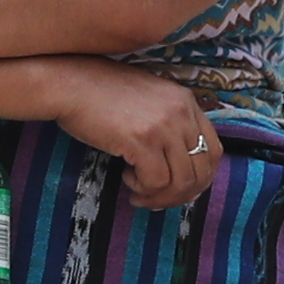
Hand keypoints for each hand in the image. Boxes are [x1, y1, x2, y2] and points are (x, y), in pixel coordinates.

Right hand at [50, 60, 220, 210]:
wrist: (69, 84)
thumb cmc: (102, 94)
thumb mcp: (149, 101)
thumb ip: (169, 124)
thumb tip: (180, 169)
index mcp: (186, 101)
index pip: (214, 151)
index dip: (201, 178)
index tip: (180, 189)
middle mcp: (181, 112)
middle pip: (201, 171)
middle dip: (181, 195)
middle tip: (157, 199)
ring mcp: (163, 126)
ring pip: (181, 182)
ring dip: (160, 196)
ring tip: (138, 191)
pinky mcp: (141, 140)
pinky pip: (156, 182)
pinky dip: (142, 189)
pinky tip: (126, 176)